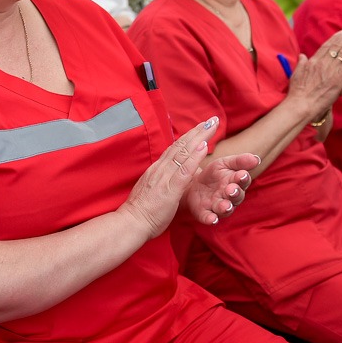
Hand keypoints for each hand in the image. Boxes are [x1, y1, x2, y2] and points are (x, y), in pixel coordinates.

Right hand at [124, 118, 256, 236]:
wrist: (130, 222)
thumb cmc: (141, 211)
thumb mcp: (151, 190)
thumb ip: (160, 181)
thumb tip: (168, 176)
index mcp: (156, 170)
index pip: (174, 149)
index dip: (188, 137)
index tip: (199, 127)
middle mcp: (160, 169)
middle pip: (180, 145)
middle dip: (196, 131)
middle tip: (210, 120)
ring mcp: (164, 177)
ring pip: (183, 152)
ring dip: (198, 138)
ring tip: (210, 126)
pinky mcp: (170, 188)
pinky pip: (185, 170)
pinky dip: (195, 157)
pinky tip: (204, 147)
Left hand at [183, 153, 258, 224]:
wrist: (193, 183)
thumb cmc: (214, 174)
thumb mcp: (224, 163)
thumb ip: (239, 161)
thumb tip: (257, 159)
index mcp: (236, 182)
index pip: (242, 181)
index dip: (242, 178)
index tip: (242, 175)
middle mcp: (229, 197)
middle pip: (236, 196)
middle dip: (234, 193)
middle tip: (231, 190)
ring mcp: (217, 206)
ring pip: (225, 209)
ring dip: (225, 208)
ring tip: (225, 206)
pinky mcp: (205, 213)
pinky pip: (209, 218)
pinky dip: (211, 219)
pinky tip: (212, 219)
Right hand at [287, 25, 341, 114]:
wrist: (299, 105)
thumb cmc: (297, 93)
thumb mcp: (297, 75)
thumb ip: (302, 64)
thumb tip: (302, 55)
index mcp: (313, 62)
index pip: (327, 46)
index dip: (337, 37)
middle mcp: (322, 64)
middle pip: (338, 46)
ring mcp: (330, 71)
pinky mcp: (337, 81)